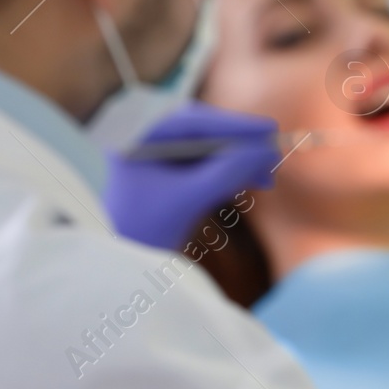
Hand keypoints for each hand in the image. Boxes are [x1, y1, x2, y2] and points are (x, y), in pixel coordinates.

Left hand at [103, 103, 280, 249]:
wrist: (116, 267)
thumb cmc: (141, 232)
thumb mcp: (188, 199)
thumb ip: (227, 172)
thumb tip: (268, 151)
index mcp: (134, 137)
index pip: (191, 121)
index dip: (234, 124)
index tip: (269, 128)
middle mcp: (141, 140)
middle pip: (200, 134)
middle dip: (238, 147)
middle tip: (272, 156)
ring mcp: (152, 159)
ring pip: (204, 151)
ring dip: (236, 163)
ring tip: (265, 177)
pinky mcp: (163, 177)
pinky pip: (200, 167)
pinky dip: (224, 174)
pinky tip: (248, 182)